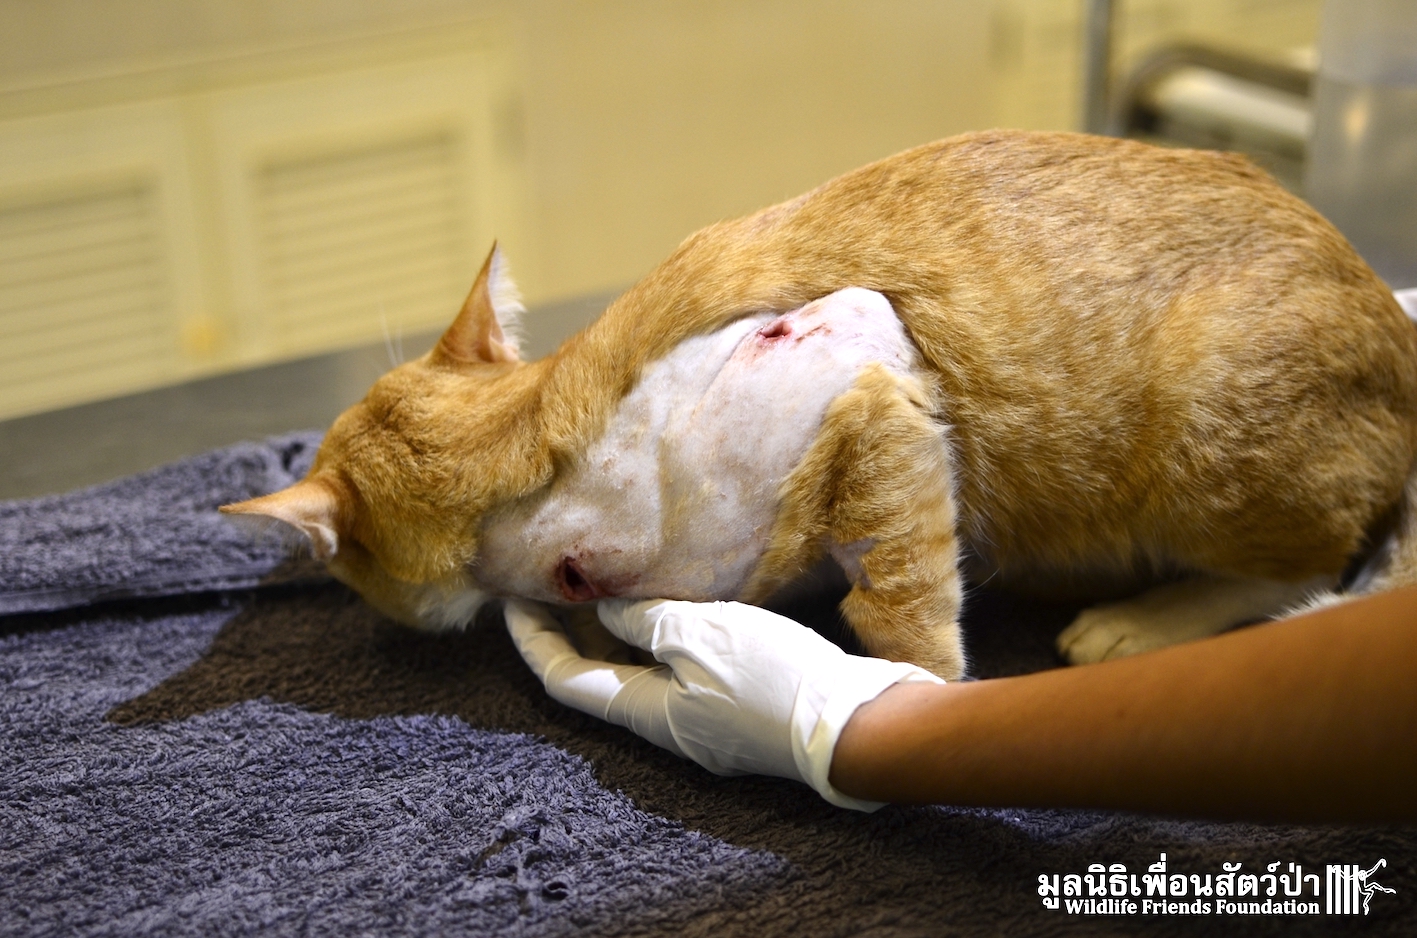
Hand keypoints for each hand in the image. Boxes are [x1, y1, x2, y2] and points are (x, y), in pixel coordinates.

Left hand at [504, 598, 944, 809]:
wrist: (857, 724)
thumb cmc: (776, 680)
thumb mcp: (703, 636)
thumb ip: (647, 620)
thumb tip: (606, 610)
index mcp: (649, 713)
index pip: (567, 681)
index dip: (533, 641)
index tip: (511, 597)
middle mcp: (669, 724)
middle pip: (601, 679)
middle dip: (572, 632)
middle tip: (553, 582)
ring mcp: (705, 719)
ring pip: (643, 672)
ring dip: (618, 632)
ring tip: (604, 583)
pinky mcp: (739, 706)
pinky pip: (682, 669)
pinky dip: (662, 634)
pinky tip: (673, 601)